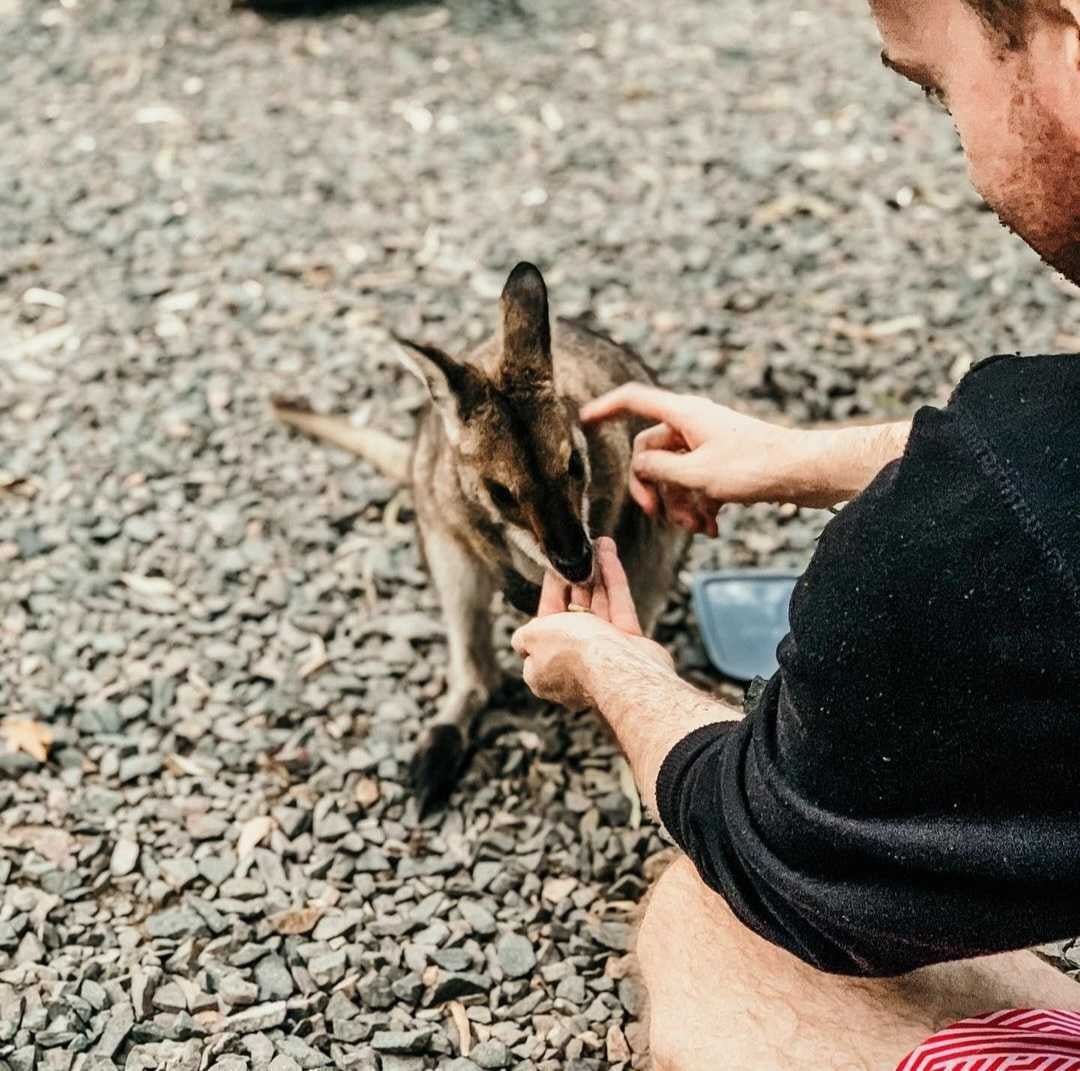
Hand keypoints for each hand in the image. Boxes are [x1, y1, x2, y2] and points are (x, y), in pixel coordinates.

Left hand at [511, 537, 673, 708]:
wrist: (619, 670)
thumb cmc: (572, 653)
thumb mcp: (533, 639)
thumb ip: (523, 636)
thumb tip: (520, 639)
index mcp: (544, 668)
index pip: (542, 628)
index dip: (549, 597)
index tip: (554, 572)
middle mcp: (574, 662)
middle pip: (573, 614)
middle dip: (576, 582)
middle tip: (577, 554)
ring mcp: (604, 654)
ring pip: (598, 607)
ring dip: (596, 574)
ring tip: (596, 545)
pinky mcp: (630, 644)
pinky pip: (619, 607)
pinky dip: (613, 581)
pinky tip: (608, 554)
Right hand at [582, 384, 804, 528]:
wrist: (805, 473)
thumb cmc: (755, 468)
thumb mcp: (697, 475)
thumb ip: (658, 469)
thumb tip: (639, 468)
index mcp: (683, 414)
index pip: (634, 400)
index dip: (605, 408)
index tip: (583, 420)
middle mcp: (693, 423)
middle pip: (650, 452)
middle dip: (654, 489)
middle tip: (658, 516)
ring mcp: (708, 442)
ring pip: (673, 473)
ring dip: (680, 504)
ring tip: (699, 528)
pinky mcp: (722, 461)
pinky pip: (694, 481)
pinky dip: (698, 505)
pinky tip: (712, 529)